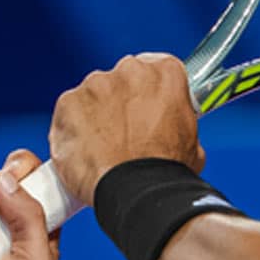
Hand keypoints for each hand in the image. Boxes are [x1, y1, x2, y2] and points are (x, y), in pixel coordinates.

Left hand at [49, 53, 204, 204]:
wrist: (135, 191)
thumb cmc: (164, 172)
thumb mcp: (191, 145)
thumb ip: (178, 124)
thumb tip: (172, 133)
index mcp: (165, 73)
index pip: (156, 68)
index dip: (150, 91)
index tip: (146, 107)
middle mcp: (129, 70)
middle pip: (122, 79)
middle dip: (122, 101)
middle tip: (125, 133)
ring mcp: (95, 85)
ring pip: (94, 95)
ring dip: (96, 114)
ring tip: (103, 148)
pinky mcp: (68, 103)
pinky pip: (69, 112)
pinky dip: (73, 129)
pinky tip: (84, 151)